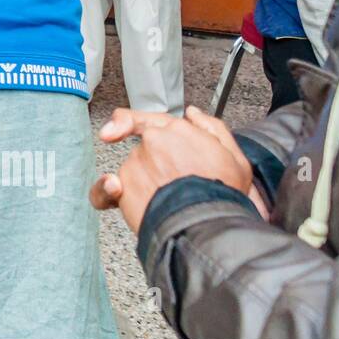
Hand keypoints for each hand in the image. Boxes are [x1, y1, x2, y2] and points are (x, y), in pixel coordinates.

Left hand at [89, 106, 254, 231]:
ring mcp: (135, 163)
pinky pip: (104, 190)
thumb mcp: (234, 158)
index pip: (148, 121)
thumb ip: (212, 129)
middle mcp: (151, 142)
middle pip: (145, 151)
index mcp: (177, 130)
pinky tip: (117, 194)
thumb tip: (192, 114)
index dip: (127, 123)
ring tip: (172, 203)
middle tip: (181, 188)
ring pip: (133, 172)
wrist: (210, 225)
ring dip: (147, 187)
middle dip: (158, 168)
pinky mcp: (124, 186)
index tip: (114, 131)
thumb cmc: (225, 195)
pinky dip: (105, 192)